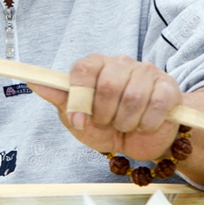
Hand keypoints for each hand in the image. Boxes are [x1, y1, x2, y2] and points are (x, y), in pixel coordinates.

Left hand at [30, 54, 181, 161]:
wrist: (144, 141)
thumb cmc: (108, 127)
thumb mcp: (79, 119)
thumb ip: (60, 100)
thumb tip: (34, 82)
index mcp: (97, 65)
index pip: (83, 68)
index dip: (79, 98)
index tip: (79, 119)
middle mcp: (121, 63)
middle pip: (108, 83)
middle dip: (104, 114)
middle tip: (107, 123)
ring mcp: (147, 72)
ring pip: (132, 97)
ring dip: (126, 122)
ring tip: (126, 126)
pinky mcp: (169, 87)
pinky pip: (156, 104)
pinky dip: (147, 123)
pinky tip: (145, 125)